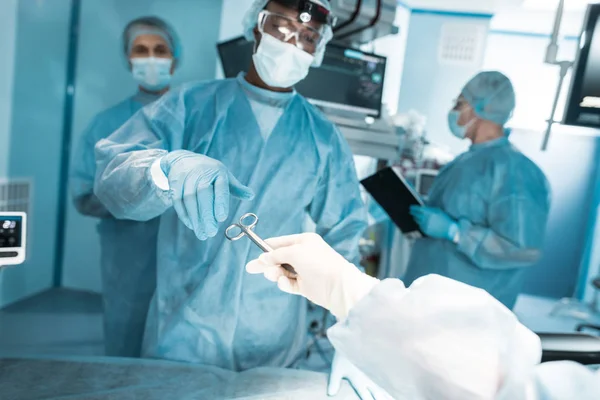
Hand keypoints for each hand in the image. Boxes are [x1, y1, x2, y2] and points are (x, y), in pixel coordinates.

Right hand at [161, 150, 253, 239]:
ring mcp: (187, 177)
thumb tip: (251, 196)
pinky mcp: (175, 183)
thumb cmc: (209, 172)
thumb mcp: (224, 176)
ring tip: (202, 234)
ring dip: (195, 218)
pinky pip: (178, 200)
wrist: (184, 159)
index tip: (221, 218)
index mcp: (218, 172)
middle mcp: (201, 173)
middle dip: (206, 214)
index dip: (220, 202)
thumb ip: (237, 188)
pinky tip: (192, 225)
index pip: (220, 187)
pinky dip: (184, 214)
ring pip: (189, 198)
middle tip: (211, 232)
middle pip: (203, 193)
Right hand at [245, 233, 377, 318]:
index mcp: (304, 241)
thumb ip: (276, 254)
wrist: (337, 286)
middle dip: (266, 263)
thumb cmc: (318, 263)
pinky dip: (285, 284)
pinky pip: (289, 284)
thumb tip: (263, 258)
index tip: (255, 254)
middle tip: (250, 268)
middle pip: (279, 258)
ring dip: (275, 274)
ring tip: (274, 276)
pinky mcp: (305, 285)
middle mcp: (304, 254)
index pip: (280, 242)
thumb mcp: (294, 252)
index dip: (267, 248)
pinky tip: (286, 283)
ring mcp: (305, 270)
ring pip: (282, 272)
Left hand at [328, 353, 393, 399]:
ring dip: (388, 394)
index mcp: (358, 381)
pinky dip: (390, 384)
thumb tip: (330, 394)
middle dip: (382, 399)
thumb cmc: (343, 355)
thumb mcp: (336, 368)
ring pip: (384, 387)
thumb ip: (334, 382)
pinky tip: (395, 388)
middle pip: (378, 394)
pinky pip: (386, 377)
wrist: (352, 337)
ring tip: (393, 399)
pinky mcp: (378, 366)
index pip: (365, 397)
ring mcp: (374, 372)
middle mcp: (368, 379)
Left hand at [410, 206, 456, 240]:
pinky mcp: (426, 231)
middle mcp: (426, 219)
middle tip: (410, 211)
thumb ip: (429, 208)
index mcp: (429, 212)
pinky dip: (419, 223)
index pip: (418, 209)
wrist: (450, 229)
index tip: (411, 207)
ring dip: (415, 218)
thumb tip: (422, 206)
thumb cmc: (445, 219)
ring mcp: (425, 225)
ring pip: (417, 221)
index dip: (413, 207)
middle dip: (413, 212)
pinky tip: (420, 222)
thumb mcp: (438, 210)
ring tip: (414, 216)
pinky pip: (420, 226)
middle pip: (416, 215)